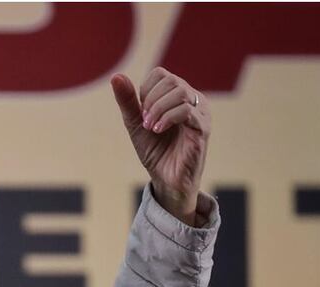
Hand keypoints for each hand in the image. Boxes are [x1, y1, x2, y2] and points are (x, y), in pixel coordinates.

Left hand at [111, 68, 210, 226]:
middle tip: (144, 122)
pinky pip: (187, 110)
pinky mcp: (203, 127)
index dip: (145, 90)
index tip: (141, 112)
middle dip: (151, 100)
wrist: (167, 179)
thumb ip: (127, 101)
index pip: (160, 74)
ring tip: (150, 128)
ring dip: (158, 109)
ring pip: (180, 93)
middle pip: (171, 81)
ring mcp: (200, 112)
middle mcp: (192, 99)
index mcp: (177, 95)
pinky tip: (158, 130)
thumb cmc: (155, 150)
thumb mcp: (136, 123)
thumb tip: (116, 76)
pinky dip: (167, 118)